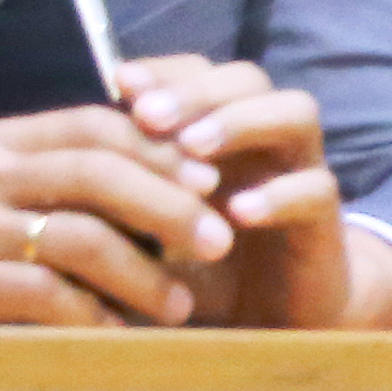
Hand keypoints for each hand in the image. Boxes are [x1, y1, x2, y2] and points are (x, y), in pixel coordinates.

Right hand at [0, 106, 239, 324]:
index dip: (161, 148)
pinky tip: (119, 335)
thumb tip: (140, 178)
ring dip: (144, 273)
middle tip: (219, 239)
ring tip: (179, 303)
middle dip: (171, 205)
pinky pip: (44, 299)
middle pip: (100, 172)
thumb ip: (37, 171)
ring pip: (82, 237)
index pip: (94, 123)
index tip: (211, 177)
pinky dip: (93, 318)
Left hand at [117, 57, 391, 330]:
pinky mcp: (326, 221)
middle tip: (150, 116)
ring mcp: (300, 174)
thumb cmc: (204, 267)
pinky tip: (237, 213)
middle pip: (248, 79)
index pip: (200, 72)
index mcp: (222, 132)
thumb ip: (125, 192)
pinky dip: (278, 194)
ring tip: (195, 147)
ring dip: (242, 121)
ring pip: (296, 112)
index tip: (123, 83)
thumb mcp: (153, 227)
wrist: (276, 320)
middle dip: (196, 91)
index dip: (166, 70)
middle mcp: (264, 141)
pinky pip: (317, 189)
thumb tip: (65, 157)